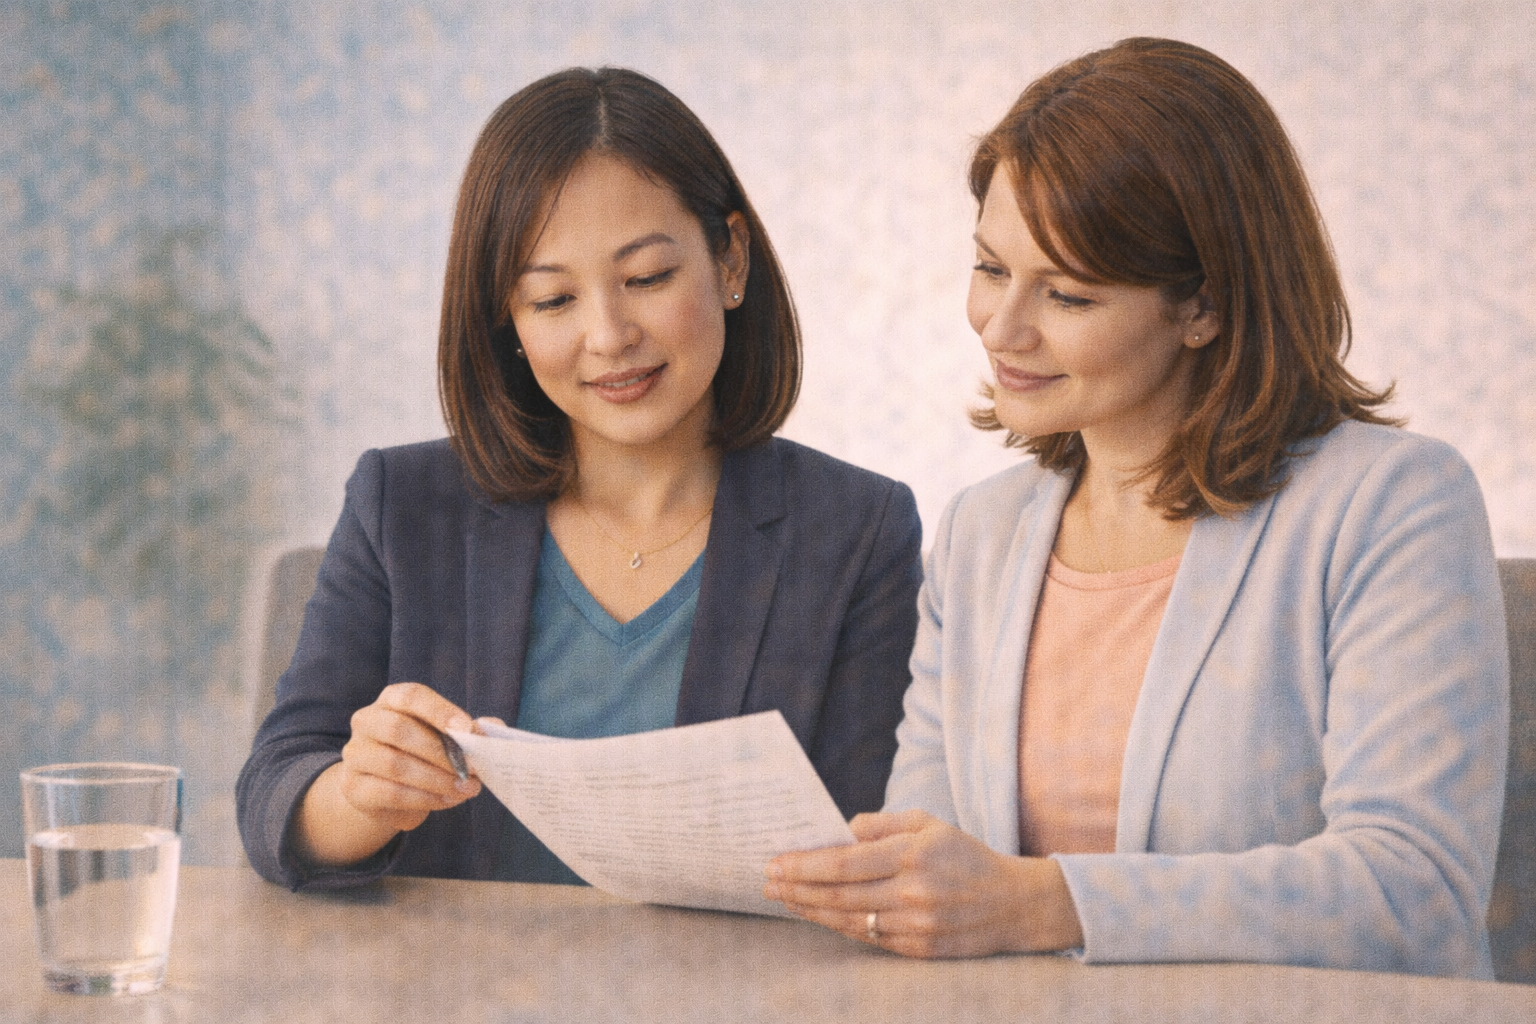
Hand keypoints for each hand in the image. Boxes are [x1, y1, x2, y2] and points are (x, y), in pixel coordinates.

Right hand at [336, 682, 482, 830]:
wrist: (383, 790)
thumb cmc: (422, 754)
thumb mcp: (445, 738)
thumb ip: (469, 731)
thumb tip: (493, 728)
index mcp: (391, 700)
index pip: (410, 696)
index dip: (439, 710)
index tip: (467, 728)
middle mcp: (367, 721)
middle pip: (399, 730)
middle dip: (440, 751)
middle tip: (470, 769)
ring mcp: (356, 754)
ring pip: (394, 764)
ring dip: (436, 779)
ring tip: (464, 788)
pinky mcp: (353, 786)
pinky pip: (389, 792)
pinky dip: (423, 798)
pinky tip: (445, 800)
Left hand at [762, 809, 1083, 957]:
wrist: (1014, 904)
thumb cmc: (964, 856)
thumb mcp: (928, 823)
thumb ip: (880, 824)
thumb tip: (837, 832)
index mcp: (912, 853)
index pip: (844, 862)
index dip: (804, 864)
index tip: (775, 862)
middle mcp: (912, 891)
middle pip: (838, 894)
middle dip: (796, 888)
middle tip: (767, 882)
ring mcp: (916, 925)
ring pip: (848, 920)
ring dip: (810, 911)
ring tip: (785, 900)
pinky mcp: (919, 949)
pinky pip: (869, 938)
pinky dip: (839, 926)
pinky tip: (819, 916)